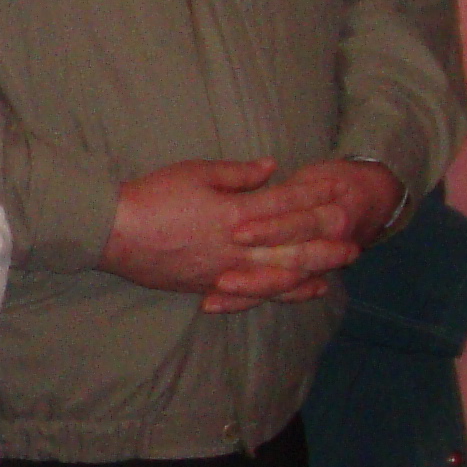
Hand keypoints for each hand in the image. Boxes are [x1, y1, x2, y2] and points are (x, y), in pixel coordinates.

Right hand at [100, 158, 368, 311]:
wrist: (112, 231)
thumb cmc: (152, 195)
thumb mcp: (196, 172)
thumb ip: (238, 174)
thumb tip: (272, 171)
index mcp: (236, 213)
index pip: (286, 206)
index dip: (315, 201)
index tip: (341, 197)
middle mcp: (237, 249)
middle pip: (291, 250)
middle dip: (325, 249)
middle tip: (353, 249)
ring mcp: (224, 272)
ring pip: (276, 279)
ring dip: (307, 277)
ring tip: (332, 278)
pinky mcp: (208, 287)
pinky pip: (250, 295)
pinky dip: (274, 295)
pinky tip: (289, 294)